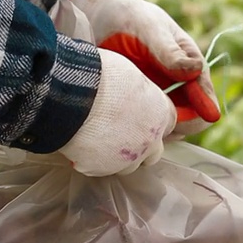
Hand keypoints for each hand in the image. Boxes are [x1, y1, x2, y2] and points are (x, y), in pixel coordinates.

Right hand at [59, 48, 175, 176]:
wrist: (72, 94)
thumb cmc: (99, 76)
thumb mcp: (130, 73)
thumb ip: (140, 92)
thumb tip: (134, 94)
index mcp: (159, 113)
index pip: (169, 124)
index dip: (154, 120)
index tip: (143, 117)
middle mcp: (149, 140)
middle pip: (153, 152)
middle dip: (140, 145)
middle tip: (120, 132)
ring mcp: (127, 159)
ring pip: (128, 165)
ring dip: (118, 156)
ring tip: (98, 139)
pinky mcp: (102, 169)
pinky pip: (101, 168)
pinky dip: (94, 160)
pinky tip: (82, 144)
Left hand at [69, 0, 219, 135]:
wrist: (97, 16)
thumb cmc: (129, 16)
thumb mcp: (150, 28)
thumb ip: (169, 51)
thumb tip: (195, 71)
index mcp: (189, 63)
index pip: (204, 93)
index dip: (202, 109)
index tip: (195, 120)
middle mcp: (177, 83)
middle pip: (189, 117)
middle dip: (176, 125)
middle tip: (154, 126)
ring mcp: (157, 94)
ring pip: (166, 124)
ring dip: (156, 129)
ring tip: (135, 125)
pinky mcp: (137, 102)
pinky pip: (143, 123)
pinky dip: (137, 127)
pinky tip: (123, 124)